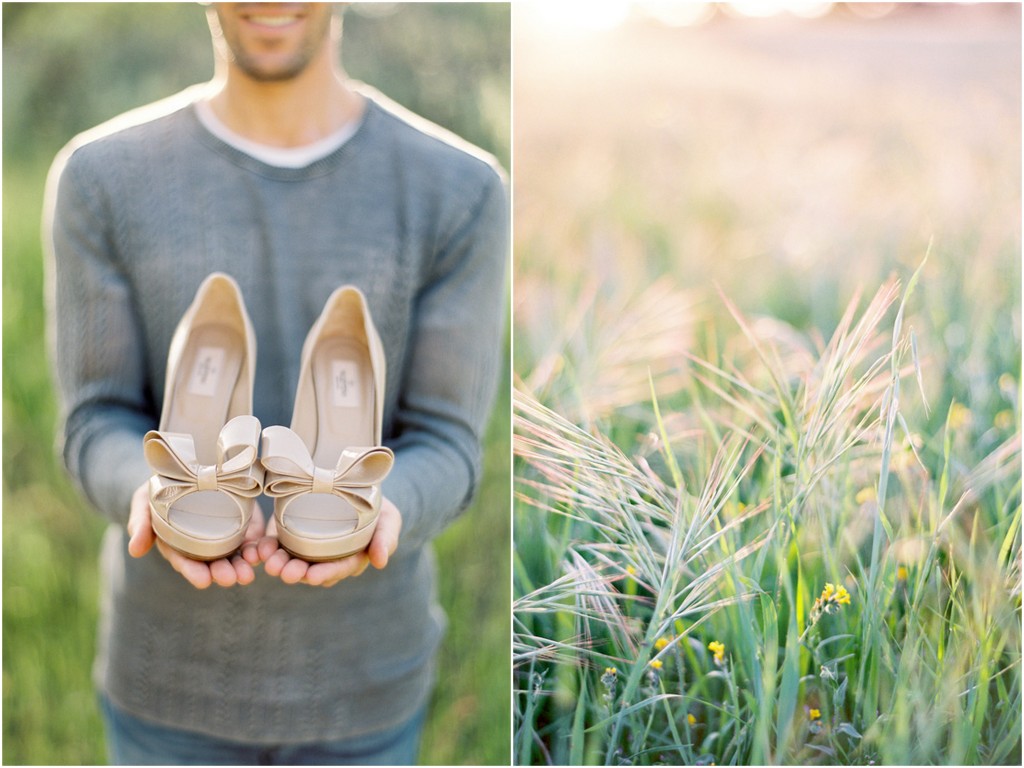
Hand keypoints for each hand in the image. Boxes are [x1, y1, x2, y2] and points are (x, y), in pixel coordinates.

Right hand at [127, 481, 263, 588]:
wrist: (185, 470)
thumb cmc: (158, 488)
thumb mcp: (143, 501)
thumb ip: (140, 523)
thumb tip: (134, 551)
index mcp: (177, 544)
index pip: (185, 562)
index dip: (193, 572)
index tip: (202, 581)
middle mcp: (202, 545)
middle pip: (212, 563)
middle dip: (221, 572)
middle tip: (231, 579)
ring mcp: (224, 535)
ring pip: (235, 556)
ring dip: (242, 566)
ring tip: (248, 574)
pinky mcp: (242, 523)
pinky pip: (252, 539)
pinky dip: (257, 548)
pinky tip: (262, 554)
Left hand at [253, 497, 401, 586]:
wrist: (356, 483)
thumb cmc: (378, 505)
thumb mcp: (389, 519)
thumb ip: (386, 538)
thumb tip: (380, 562)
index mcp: (351, 558)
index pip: (339, 569)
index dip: (327, 573)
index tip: (313, 576)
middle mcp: (327, 557)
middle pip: (311, 568)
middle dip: (297, 572)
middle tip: (285, 572)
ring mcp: (307, 545)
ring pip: (291, 559)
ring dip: (279, 563)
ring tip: (270, 563)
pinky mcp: (290, 531)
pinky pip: (276, 544)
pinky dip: (266, 548)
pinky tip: (259, 550)